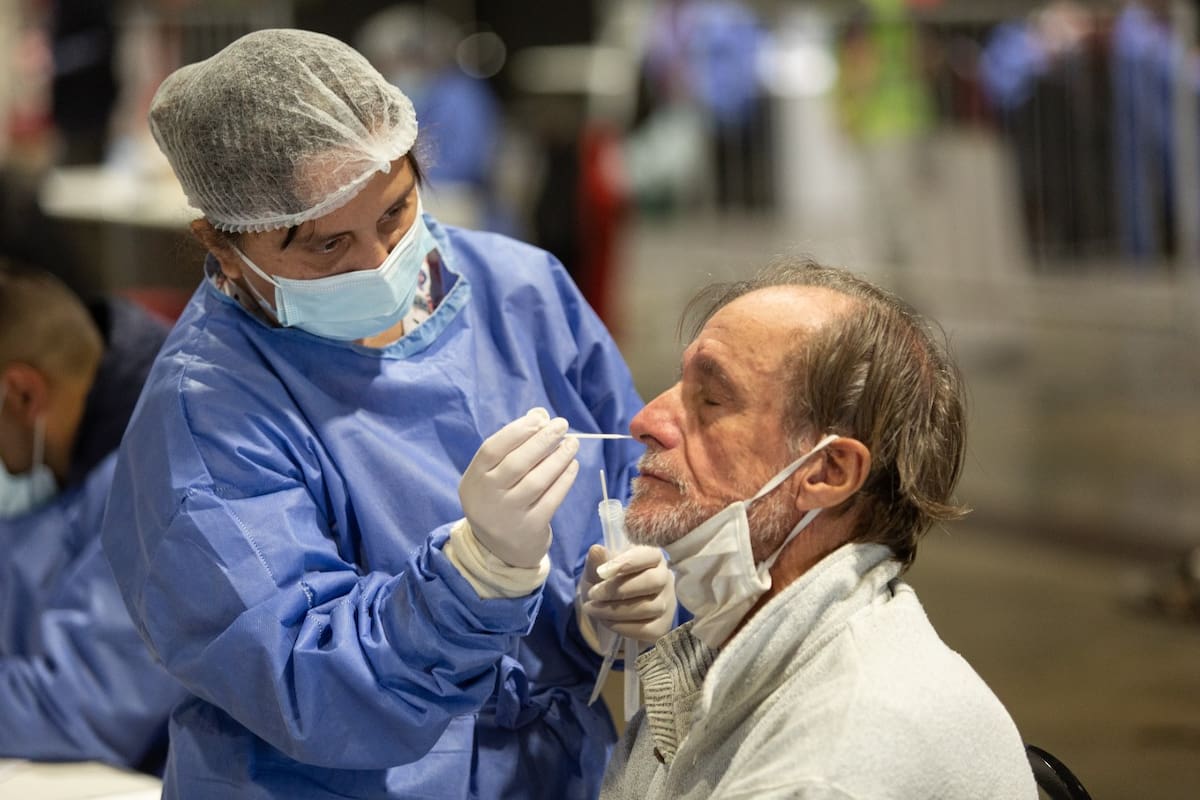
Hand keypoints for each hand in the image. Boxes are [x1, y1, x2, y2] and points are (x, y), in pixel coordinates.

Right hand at [459, 408, 579, 567]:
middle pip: (517, 463)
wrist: (500, 550)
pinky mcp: (530, 528)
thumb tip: (540, 415)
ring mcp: (508, 515)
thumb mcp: (494, 475)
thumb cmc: (499, 499)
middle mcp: (487, 498)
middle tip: (562, 425)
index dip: (517, 431)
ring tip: (572, 444)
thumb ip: (512, 445)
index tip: (540, 419)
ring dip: (558, 458)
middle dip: (543, 440)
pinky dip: (565, 479)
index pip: (492, 449)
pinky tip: (572, 465)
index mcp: (474, 479)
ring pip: (537, 480)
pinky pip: (552, 499)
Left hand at [579, 544, 675, 642]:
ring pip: (648, 607)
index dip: (626, 562)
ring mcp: (667, 603)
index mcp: (652, 557)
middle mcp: (664, 578)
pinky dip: (622, 627)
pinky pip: (646, 629)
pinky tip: (606, 622)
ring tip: (593, 609)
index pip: (649, 555)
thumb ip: (597, 561)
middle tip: (593, 594)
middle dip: (618, 589)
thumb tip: (596, 550)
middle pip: (652, 581)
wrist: (608, 610)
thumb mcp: (597, 570)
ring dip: (615, 610)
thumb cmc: (605, 583)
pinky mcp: (663, 626)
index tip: (601, 572)